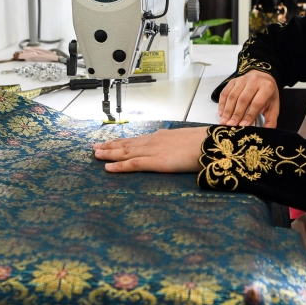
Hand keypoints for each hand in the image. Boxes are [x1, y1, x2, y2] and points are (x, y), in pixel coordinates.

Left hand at [93, 126, 207, 172]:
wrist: (210, 143)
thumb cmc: (203, 143)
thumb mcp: (186, 140)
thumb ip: (176, 144)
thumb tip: (174, 147)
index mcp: (161, 136)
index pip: (136, 139)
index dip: (121, 141)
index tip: (110, 141)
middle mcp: (153, 141)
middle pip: (126, 144)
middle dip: (110, 146)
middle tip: (95, 147)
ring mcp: (153, 151)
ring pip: (125, 152)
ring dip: (109, 153)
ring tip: (96, 155)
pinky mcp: (156, 162)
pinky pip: (133, 164)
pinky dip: (119, 166)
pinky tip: (108, 168)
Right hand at [218, 70, 279, 127]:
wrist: (262, 76)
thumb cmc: (267, 93)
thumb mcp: (273, 105)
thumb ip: (271, 119)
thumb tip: (267, 131)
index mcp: (266, 87)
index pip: (256, 103)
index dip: (249, 115)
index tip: (243, 125)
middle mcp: (254, 81)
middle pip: (243, 99)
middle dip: (236, 114)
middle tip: (231, 125)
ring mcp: (242, 79)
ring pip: (232, 96)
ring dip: (227, 110)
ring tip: (224, 122)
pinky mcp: (233, 81)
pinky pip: (225, 92)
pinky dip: (222, 103)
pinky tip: (221, 113)